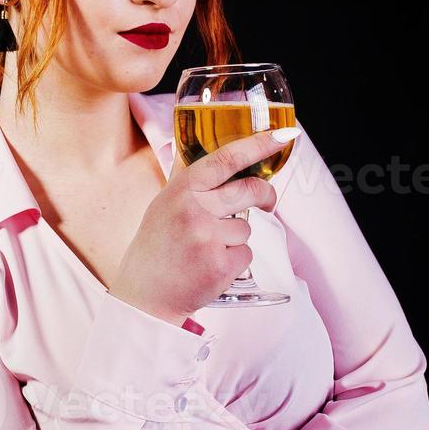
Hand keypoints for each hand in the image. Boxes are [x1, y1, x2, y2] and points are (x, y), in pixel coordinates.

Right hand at [109, 125, 300, 324]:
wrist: (144, 295)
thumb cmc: (157, 247)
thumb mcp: (165, 204)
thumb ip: (191, 182)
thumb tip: (214, 152)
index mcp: (182, 189)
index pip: (226, 158)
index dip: (259, 144)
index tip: (284, 135)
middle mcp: (195, 209)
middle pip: (250, 190)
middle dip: (266, 195)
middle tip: (266, 201)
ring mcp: (208, 238)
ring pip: (247, 229)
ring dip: (235, 240)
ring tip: (206, 251)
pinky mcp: (220, 266)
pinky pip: (245, 254)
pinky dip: (234, 262)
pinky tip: (209, 267)